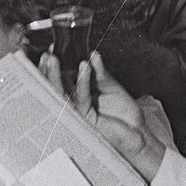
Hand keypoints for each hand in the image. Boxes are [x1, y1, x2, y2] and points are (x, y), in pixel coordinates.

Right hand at [43, 50, 163, 180]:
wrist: (138, 135)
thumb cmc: (124, 116)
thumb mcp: (112, 87)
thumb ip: (100, 73)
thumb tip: (92, 56)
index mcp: (78, 98)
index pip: (61, 81)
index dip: (53, 67)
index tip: (52, 51)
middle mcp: (74, 106)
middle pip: (54, 87)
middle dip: (48, 70)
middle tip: (48, 54)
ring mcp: (77, 114)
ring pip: (61, 94)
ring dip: (56, 75)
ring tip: (55, 58)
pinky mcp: (85, 120)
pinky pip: (81, 99)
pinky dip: (83, 82)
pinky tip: (83, 68)